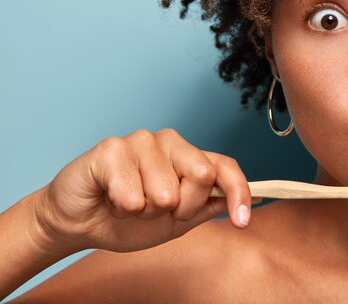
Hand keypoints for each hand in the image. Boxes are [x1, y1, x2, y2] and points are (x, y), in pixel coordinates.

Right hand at [34, 128, 253, 252]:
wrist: (79, 223)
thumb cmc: (126, 218)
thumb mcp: (176, 222)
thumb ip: (208, 207)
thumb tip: (252, 201)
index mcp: (188, 157)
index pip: (224, 167)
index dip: (238, 192)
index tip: (241, 221)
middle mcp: (170, 142)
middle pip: (202, 176)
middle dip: (182, 208)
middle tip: (156, 210)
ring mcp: (141, 141)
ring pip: (166, 192)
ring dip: (146, 212)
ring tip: (129, 204)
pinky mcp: (112, 148)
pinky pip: (133, 195)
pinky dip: (123, 209)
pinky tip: (111, 198)